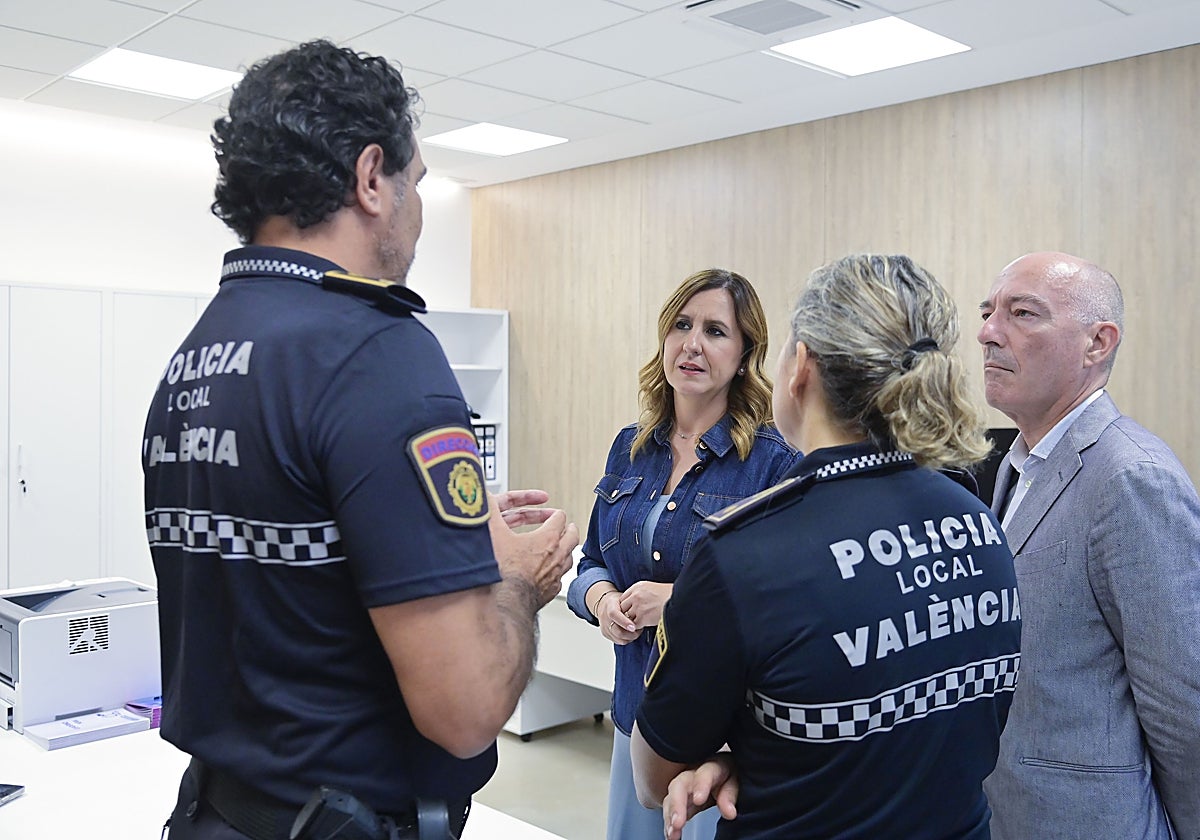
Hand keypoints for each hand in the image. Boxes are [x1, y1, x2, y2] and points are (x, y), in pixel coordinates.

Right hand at [488, 491, 578, 607]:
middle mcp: (556, 556)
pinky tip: (552, 573)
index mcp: (547, 538)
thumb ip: (489, 510)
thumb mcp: (493, 533)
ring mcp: (555, 575)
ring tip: (564, 548)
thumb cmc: (500, 570)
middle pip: (571, 537)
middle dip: (569, 530)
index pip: (559, 519)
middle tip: (569, 527)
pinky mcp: (550, 591)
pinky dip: (558, 571)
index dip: (555, 513)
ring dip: (567, 550)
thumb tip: (483, 496)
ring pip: (569, 558)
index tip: (555, 513)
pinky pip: (560, 578)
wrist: (504, 602)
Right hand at [592, 585, 638, 644]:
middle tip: (640, 629)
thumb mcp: (624, 598)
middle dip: (631, 634)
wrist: (604, 605)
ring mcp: (604, 627)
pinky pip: (618, 641)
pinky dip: (626, 639)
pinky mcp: (606, 634)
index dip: (624, 622)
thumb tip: (644, 611)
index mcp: (609, 606)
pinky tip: (631, 633)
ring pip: (619, 638)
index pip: (614, 614)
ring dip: (630, 637)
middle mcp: (605, 617)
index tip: (634, 627)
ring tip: (637, 630)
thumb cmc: (617, 602)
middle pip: (617, 631)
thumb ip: (631, 604)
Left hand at [619, 581, 672, 629]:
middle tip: (633, 619)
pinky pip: (634, 625)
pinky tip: (645, 627)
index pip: (623, 598)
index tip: (631, 610)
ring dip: (633, 622)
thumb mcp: (652, 588)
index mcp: (638, 586)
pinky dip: (638, 628)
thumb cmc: (670, 595)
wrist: (681, 600)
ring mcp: (638, 606)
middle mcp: (636, 595)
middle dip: (627, 614)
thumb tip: (635, 602)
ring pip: (627, 617)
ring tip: (640, 623)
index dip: (627, 606)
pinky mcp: (643, 617)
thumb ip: (641, 593)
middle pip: (622, 608)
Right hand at [663, 754, 738, 839]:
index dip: (700, 785)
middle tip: (678, 822)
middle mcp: (692, 774)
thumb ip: (729, 795)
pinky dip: (669, 822)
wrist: (719, 772)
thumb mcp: (733, 781)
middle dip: (677, 804)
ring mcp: (682, 786)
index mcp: (711, 766)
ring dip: (670, 816)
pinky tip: (670, 833)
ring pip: (671, 798)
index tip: (698, 800)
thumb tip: (729, 812)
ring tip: (673, 833)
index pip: (705, 772)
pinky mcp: (678, 799)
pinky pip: (670, 809)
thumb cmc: (726, 775)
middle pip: (679, 785)